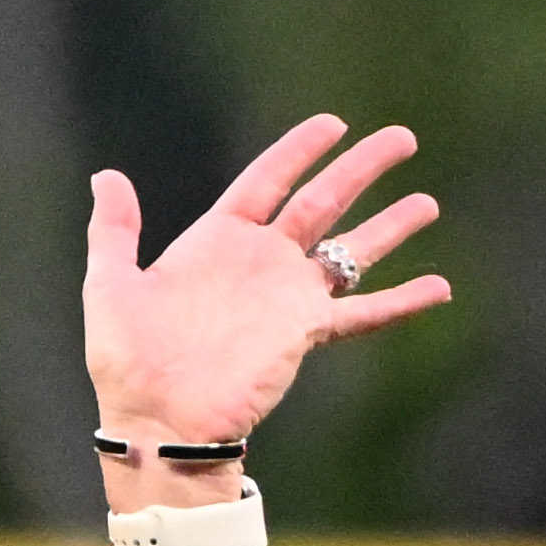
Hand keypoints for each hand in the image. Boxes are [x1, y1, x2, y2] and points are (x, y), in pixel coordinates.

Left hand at [84, 118, 448, 453]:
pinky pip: (363, 312)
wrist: (159, 422)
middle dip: (362, 170)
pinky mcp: (305, 332)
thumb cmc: (128, 362)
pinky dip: (402, 301)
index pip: (268, 180)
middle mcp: (261, 261)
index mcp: (218, 240)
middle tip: (403, 140)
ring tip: (428, 203)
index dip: (300, 149)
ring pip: (351, 249)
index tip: (334, 123)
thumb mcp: (111, 286)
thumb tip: (106, 176)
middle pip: (323, 202)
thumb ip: (115, 230)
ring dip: (391, 226)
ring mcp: (287, 296)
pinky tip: (439, 287)